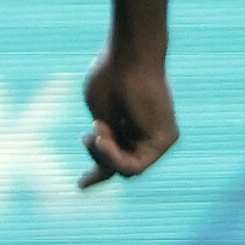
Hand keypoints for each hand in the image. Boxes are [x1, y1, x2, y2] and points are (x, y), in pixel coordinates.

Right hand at [79, 51, 178, 187]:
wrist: (128, 57)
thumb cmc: (110, 78)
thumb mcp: (99, 117)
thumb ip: (104, 142)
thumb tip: (105, 165)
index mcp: (130, 127)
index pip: (117, 159)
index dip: (97, 174)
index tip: (79, 186)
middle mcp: (148, 135)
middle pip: (117, 166)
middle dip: (99, 156)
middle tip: (90, 133)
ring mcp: (159, 139)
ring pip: (126, 171)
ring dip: (105, 154)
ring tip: (98, 129)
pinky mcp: (166, 140)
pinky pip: (135, 167)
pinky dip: (114, 156)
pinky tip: (104, 137)